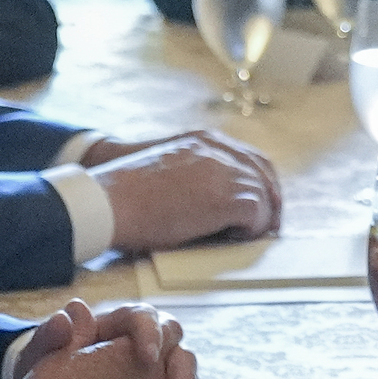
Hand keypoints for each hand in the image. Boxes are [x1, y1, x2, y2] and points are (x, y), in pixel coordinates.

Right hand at [82, 130, 281, 250]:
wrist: (108, 201)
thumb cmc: (126, 194)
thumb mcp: (167, 169)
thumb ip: (194, 173)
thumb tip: (215, 201)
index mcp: (203, 140)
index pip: (250, 157)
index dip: (261, 182)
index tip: (262, 203)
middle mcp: (218, 150)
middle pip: (264, 174)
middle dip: (269, 201)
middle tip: (267, 226)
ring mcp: (224, 172)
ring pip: (262, 196)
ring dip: (258, 219)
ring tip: (246, 237)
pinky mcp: (227, 198)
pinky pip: (256, 214)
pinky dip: (251, 229)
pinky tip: (236, 238)